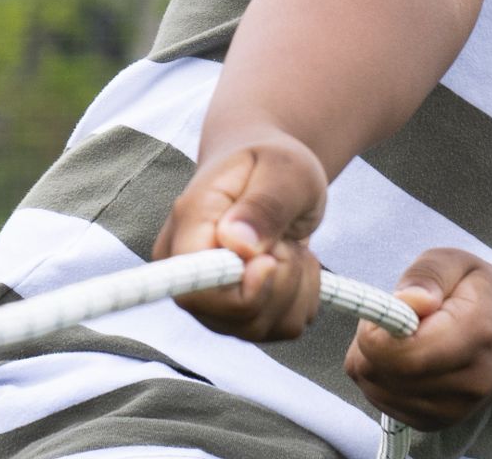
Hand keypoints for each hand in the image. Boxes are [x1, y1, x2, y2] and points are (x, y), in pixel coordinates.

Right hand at [152, 129, 326, 340]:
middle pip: (234, 316)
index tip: (271, 260)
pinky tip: (294, 261)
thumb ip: (264, 204)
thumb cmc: (273, 163)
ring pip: (261, 326)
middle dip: (280, 280)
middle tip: (287, 235)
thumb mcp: (284, 169)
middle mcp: (189, 272)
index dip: (239, 292)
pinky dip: (302, 296)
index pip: (194, 289)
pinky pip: (281, 328)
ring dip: (295, 285)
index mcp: (188, 227)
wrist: (270, 172)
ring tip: (288, 241)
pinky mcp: (237, 314)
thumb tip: (237, 245)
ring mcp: (211, 299)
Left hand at [344, 249, 491, 429]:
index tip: (387, 306)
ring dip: (373, 359)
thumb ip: (428, 274)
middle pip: (386, 374)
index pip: (406, 354)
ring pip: (377, 390)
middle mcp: (470, 382)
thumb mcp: (457, 263)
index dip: (378, 329)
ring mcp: (455, 410)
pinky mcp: (438, 424)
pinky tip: (406, 356)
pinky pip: (383, 402)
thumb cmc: (481, 293)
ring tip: (403, 334)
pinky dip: (381, 377)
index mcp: (478, 333)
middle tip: (393, 315)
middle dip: (371, 341)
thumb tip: (405, 302)